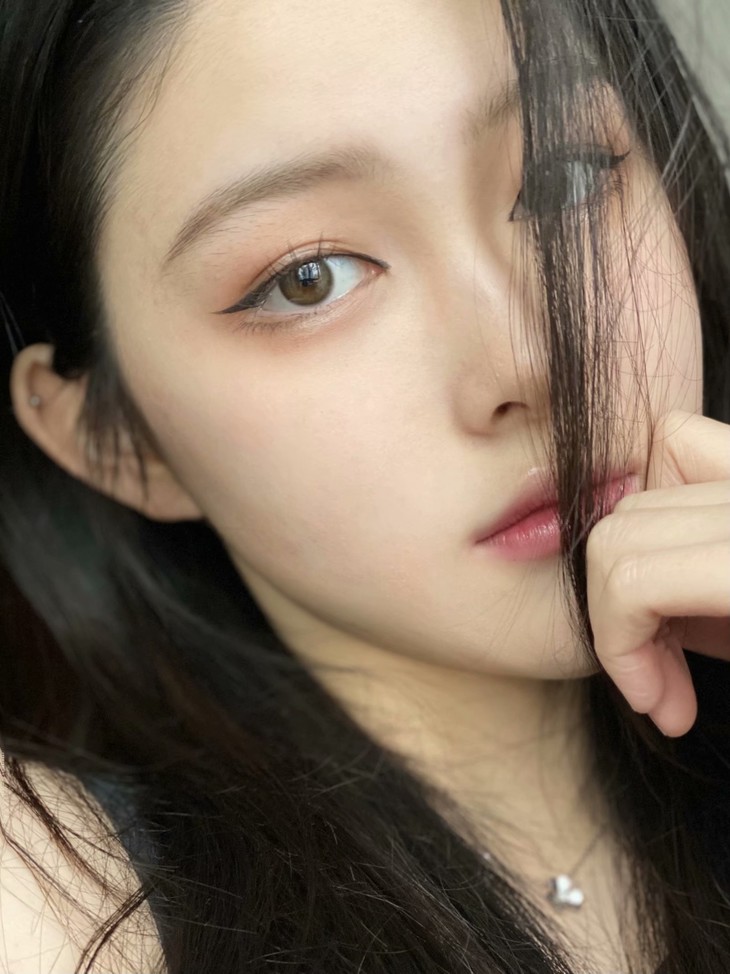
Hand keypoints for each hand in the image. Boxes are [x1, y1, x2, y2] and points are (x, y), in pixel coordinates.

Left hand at [586, 410, 729, 736]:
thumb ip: (689, 572)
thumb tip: (609, 563)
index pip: (668, 441)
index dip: (641, 531)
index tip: (661, 621)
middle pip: (630, 503)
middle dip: (619, 605)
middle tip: (658, 685)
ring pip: (617, 537)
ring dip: (617, 633)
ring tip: (663, 696)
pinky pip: (634, 580)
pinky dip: (621, 645)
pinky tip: (662, 706)